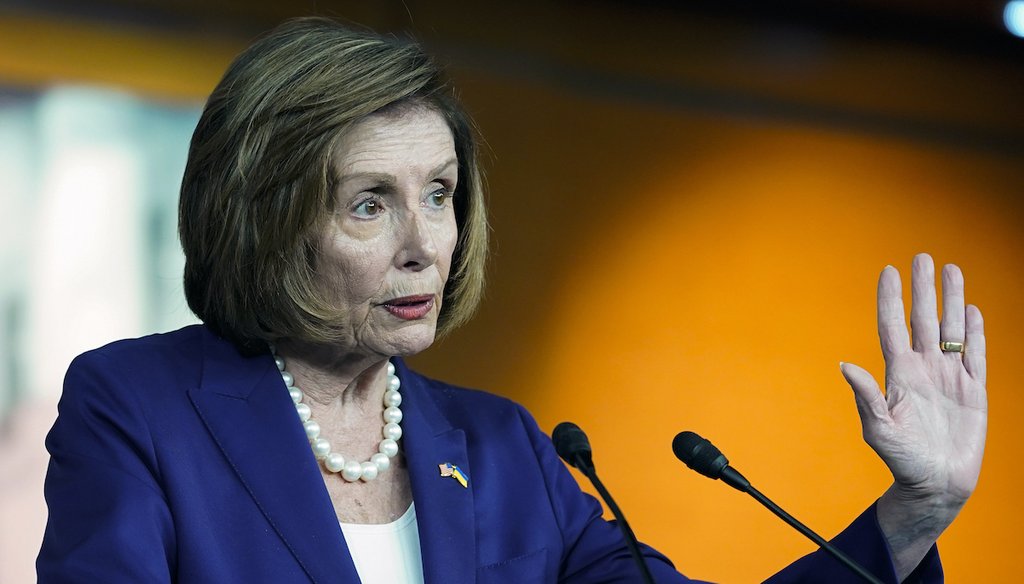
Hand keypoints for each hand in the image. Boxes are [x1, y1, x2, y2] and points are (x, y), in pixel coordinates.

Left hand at [839, 253, 986, 577]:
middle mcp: (923, 369)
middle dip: (923, 289)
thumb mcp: (878, 429)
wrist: (935, 484)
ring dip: (952, 300)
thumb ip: (866, 396)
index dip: (890, 299)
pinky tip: (973, 311)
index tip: (888, 270)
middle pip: (923, 319)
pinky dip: (975, 332)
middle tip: (922, 257)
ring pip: (951, 329)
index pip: (892, 327)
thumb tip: (845, 365)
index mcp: (898, 374)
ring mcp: (949, 377)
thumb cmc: (901, 459)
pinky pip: (976, 354)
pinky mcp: (974, 390)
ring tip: (952, 270)